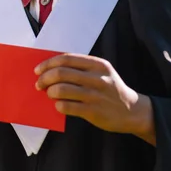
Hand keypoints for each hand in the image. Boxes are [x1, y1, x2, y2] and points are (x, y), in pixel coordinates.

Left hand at [35, 54, 154, 144]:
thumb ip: (81, 68)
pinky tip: (59, 105)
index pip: (66, 59)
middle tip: (39, 84)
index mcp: (98, 65)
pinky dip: (58, 105)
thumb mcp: (102, 72)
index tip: (38, 70)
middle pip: (61, 73)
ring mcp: (95, 95)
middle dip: (45, 78)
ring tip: (50, 94)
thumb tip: (52, 69)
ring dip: (50, 92)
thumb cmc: (110, 89)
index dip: (48, 63)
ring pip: (62, 89)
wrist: (132, 110)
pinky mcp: (93, 111)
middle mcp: (97, 78)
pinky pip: (67, 106)